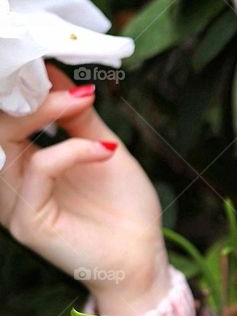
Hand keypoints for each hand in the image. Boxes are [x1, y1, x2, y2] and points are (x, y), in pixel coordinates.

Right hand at [0, 63, 171, 311]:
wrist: (144, 257)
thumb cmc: (124, 208)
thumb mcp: (103, 147)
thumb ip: (76, 115)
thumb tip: (54, 70)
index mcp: (22, 162)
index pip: (6, 116)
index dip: (23, 85)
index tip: (51, 58)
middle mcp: (9, 181)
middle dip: (32, 94)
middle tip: (69, 86)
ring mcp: (13, 202)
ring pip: (5, 142)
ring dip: (44, 113)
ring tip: (80, 103)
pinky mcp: (27, 221)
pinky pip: (37, 171)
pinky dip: (70, 151)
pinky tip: (104, 150)